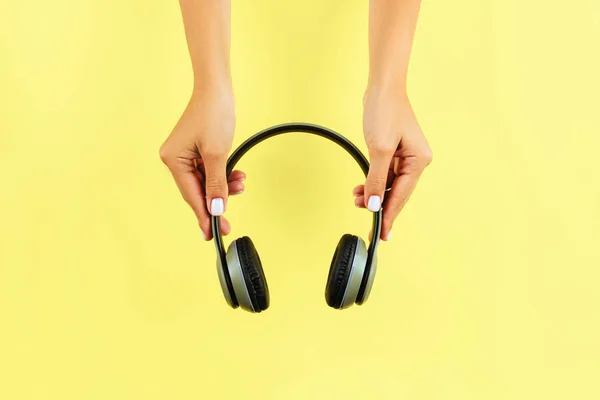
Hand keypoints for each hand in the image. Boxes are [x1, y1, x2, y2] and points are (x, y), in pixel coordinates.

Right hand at [159, 86, 243, 240]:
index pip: (191, 195)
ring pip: (207, 182)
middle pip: (198, 191)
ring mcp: (187, 155)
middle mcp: (176, 159)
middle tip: (227, 224)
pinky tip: (237, 177)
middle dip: (217, 201)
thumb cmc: (214, 114)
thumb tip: (215, 210)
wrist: (218, 88)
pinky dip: (224, 176)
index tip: (212, 233)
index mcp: (173, 160)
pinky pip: (210, 171)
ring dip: (224, 187)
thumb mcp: (217, 153)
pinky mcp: (198, 150)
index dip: (203, 215)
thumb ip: (216, 184)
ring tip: (241, 185)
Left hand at [354, 87, 431, 240]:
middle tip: (369, 226)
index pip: (402, 195)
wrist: (381, 87)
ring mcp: (404, 156)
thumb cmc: (385, 111)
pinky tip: (359, 190)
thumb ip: (375, 180)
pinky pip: (383, 174)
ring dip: (372, 194)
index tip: (383, 235)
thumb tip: (373, 205)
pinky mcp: (392, 152)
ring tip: (355, 200)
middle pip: (396, 193)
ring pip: (388, 185)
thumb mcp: (379, 149)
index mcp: (418, 161)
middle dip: (379, 206)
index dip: (390, 216)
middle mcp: (415, 161)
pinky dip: (371, 182)